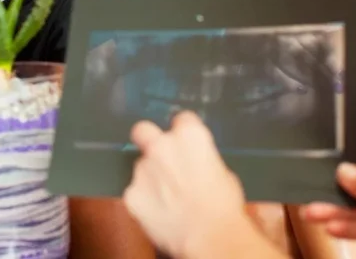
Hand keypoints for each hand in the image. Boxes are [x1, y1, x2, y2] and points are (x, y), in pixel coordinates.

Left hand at [122, 111, 250, 258]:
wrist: (209, 235)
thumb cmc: (223, 206)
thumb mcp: (223, 172)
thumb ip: (202, 159)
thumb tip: (196, 163)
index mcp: (189, 136)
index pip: (182, 119)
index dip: (184, 132)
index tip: (186, 143)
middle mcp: (161, 146)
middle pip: (144, 130)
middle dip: (149, 139)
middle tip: (160, 155)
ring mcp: (142, 170)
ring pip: (141, 166)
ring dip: (150, 177)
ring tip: (168, 198)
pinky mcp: (131, 194)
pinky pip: (135, 193)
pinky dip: (144, 200)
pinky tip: (159, 212)